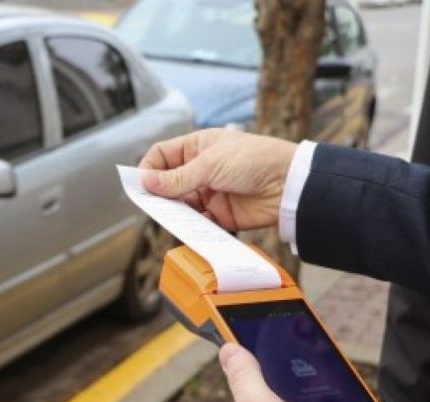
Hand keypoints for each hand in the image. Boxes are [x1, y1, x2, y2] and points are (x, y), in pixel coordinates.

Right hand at [138, 128, 296, 230]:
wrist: (289, 185)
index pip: (162, 156)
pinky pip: (196, 222)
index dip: (148, 168)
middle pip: (167, 183)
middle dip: (158, 193)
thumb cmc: (254, 160)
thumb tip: (145, 182)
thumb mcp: (210, 164)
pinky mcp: (219, 215)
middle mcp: (200, 170)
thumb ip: (176, 178)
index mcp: (198, 147)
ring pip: (179, 204)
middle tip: (151, 204)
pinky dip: (190, 226)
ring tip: (171, 215)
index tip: (140, 184)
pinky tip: (190, 226)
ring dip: (173, 210)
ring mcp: (209, 193)